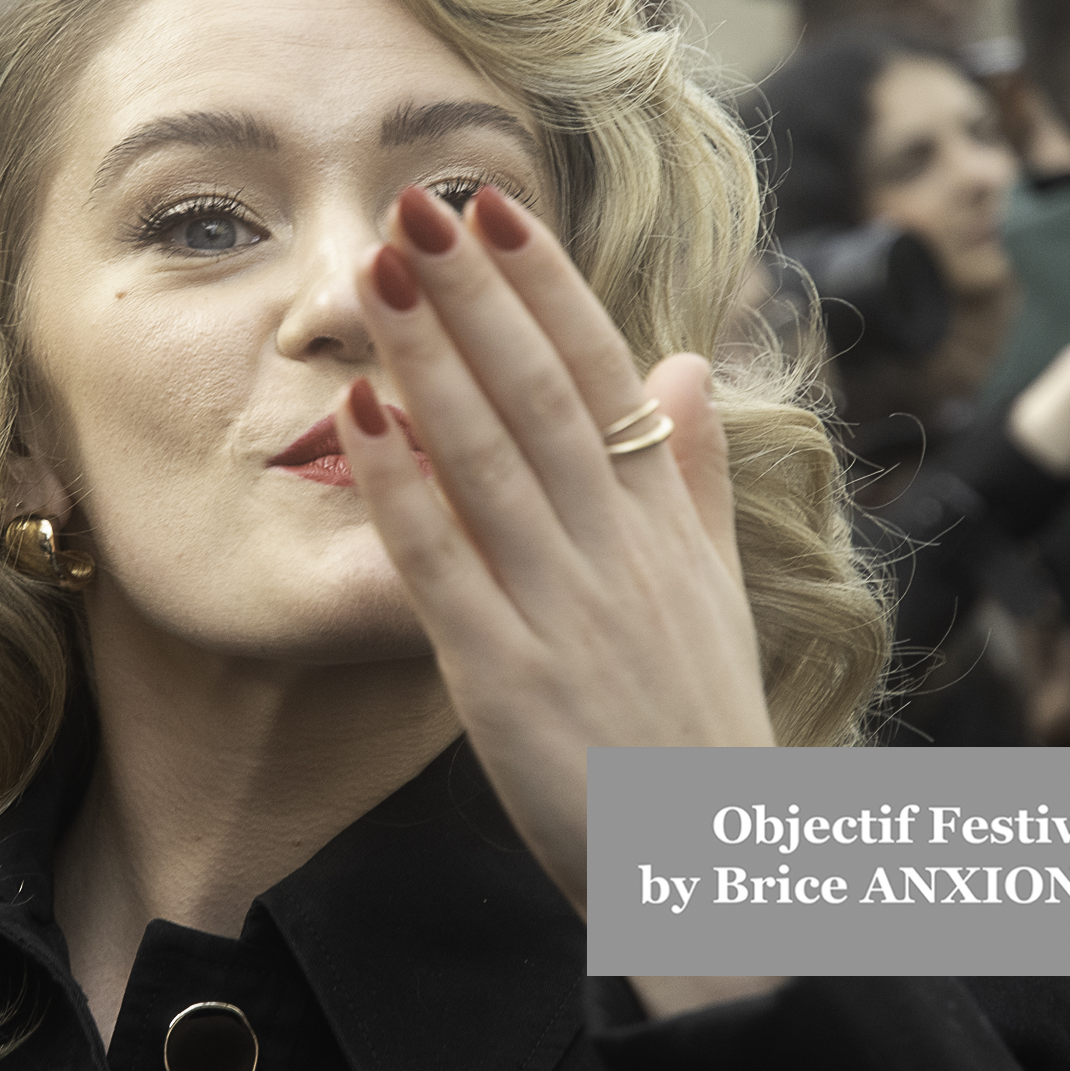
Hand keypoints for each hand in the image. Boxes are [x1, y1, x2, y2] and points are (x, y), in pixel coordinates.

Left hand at [333, 185, 773, 926]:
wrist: (710, 867)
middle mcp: (617, 548)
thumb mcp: (714, 590)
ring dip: (429, 358)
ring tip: (376, 272)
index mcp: (663, 522)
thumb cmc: (698, 727)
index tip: (496, 207)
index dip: (547, 287)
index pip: (604, 374)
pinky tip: (355, 419)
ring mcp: (562, 609)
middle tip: (414, 203)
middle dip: (475, 293)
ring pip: (489, 457)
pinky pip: (443, 563)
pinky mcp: (504, 676)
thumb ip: (692, 474)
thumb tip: (685, 363)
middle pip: (540, 395)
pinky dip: (399, 488)